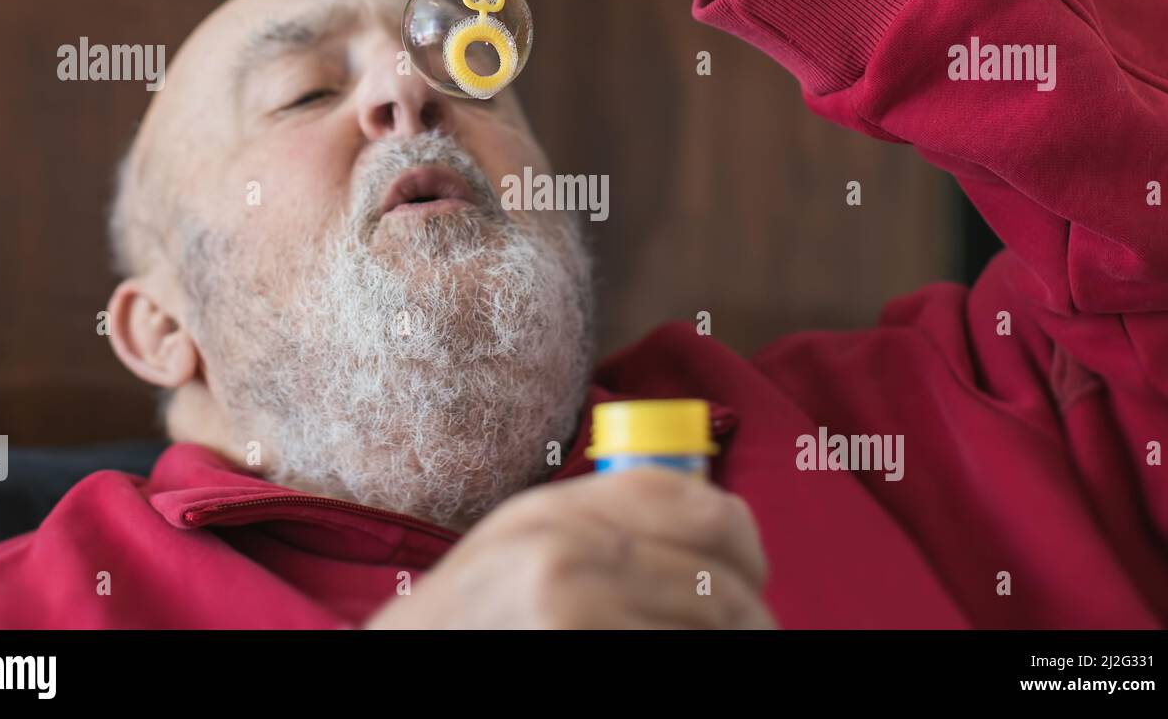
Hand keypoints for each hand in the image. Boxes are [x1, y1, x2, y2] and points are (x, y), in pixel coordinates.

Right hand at [364, 467, 775, 628]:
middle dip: (751, 617)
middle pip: (716, 583)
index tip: (754, 572)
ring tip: (726, 649)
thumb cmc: (469, 618)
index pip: (696, 503)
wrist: (409, 658)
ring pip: (705, 633)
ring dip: (728, 646)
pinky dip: (688, 662)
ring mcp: (573, 613)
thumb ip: (600, 522)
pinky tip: (679, 664)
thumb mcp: (522, 541)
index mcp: (561, 508)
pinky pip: (671, 657)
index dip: (744, 540)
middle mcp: (569, 553)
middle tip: (758, 634)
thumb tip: (716, 529)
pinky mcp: (575, 658)